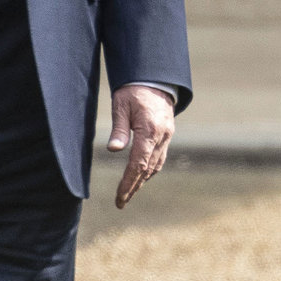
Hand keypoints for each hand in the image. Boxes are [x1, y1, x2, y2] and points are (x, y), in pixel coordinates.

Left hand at [106, 83, 174, 207]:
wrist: (155, 77)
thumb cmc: (133, 90)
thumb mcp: (121, 105)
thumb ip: (119, 129)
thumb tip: (113, 150)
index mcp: (150, 130)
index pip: (138, 164)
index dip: (128, 183)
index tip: (119, 197)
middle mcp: (162, 136)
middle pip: (147, 169)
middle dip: (134, 187)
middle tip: (121, 202)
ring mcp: (167, 136)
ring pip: (155, 165)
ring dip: (142, 181)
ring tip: (128, 193)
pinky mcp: (167, 135)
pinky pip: (159, 157)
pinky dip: (149, 170)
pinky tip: (140, 177)